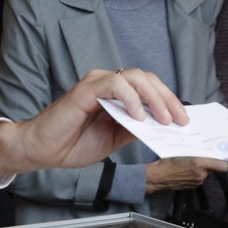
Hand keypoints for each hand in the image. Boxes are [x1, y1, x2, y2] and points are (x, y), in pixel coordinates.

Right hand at [0, 68, 187, 178]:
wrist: (43, 150)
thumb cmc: (73, 143)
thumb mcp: (115, 138)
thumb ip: (135, 128)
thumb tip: (163, 125)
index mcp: (116, 94)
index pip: (149, 87)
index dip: (169, 100)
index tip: (184, 120)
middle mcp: (107, 83)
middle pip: (146, 79)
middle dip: (168, 98)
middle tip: (180, 119)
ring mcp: (96, 83)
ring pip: (134, 77)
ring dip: (154, 98)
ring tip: (164, 119)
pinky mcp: (85, 89)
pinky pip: (114, 85)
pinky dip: (131, 99)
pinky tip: (138, 116)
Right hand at [145, 157, 227, 193]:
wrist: (157, 177)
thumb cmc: (166, 163)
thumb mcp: (181, 151)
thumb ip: (195, 150)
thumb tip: (204, 147)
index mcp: (199, 164)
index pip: (222, 166)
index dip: (223, 160)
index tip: (221, 155)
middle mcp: (201, 175)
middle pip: (213, 167)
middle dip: (209, 161)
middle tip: (202, 154)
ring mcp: (197, 181)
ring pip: (205, 172)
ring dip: (201, 167)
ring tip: (190, 161)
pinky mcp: (193, 186)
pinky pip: (198, 177)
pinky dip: (195, 173)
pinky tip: (186, 169)